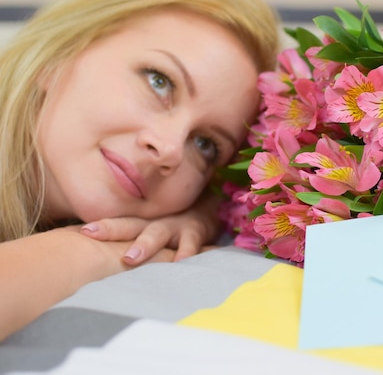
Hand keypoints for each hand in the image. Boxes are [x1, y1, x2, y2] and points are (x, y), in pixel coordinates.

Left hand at [80, 208, 218, 264]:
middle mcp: (155, 222)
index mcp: (142, 223)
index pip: (117, 224)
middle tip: (91, 234)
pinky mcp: (196, 232)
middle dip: (111, 229)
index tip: (81, 232)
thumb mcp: (154, 229)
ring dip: (144, 244)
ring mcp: (175, 226)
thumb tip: (98, 256)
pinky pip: (190, 244)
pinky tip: (180, 263)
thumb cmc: (176, 226)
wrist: (212, 209)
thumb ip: (134, 240)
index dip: (100, 226)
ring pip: (157, 233)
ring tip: (130, 258)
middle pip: (130, 224)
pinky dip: (186, 253)